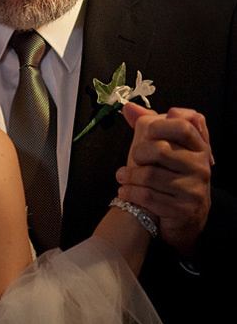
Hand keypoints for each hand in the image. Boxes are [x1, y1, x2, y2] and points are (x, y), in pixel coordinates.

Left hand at [117, 103, 212, 255]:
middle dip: (138, 154)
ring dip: (128, 176)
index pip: (183, 126)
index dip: (160, 125)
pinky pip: (147, 196)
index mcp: (199, 148)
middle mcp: (201, 168)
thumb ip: (150, 125)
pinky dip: (129, 193)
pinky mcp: (183, 210)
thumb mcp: (168, 148)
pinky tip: (124, 191)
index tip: (148, 131)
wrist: (186, 216)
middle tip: (132, 158)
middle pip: (161, 149)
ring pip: (150, 175)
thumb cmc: (171, 175)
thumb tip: (129, 107)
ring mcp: (194, 190)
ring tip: (122, 177)